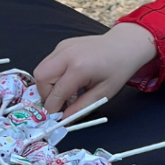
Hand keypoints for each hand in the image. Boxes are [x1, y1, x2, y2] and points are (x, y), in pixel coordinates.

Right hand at [34, 22, 157, 115]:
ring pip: (41, 69)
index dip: (53, 108)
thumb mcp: (103, 94)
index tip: (56, 117)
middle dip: (45, 94)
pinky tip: (69, 79)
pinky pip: (48, 62)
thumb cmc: (118, 70)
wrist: (124, 45)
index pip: (55, 93)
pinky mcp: (62, 45)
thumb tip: (64, 119)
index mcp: (79, 68)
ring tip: (67, 92)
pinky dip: (52, 74)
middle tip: (60, 103)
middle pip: (40, 78)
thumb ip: (81, 107)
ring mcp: (62, 47)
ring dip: (48, 85)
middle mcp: (66, 55)